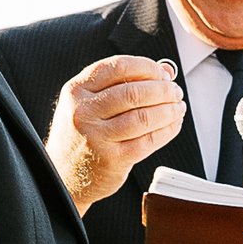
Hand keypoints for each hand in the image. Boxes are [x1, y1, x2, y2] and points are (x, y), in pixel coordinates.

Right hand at [48, 54, 185, 207]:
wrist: (65, 176)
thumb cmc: (81, 135)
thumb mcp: (89, 103)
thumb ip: (122, 84)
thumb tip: (165, 72)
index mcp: (76, 90)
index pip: (118, 67)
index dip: (146, 67)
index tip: (162, 73)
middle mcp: (83, 111)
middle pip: (133, 92)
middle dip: (163, 90)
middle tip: (175, 92)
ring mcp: (96, 136)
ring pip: (144, 116)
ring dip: (169, 110)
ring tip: (178, 107)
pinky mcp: (112, 159)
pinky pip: (148, 140)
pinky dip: (167, 130)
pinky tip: (173, 124)